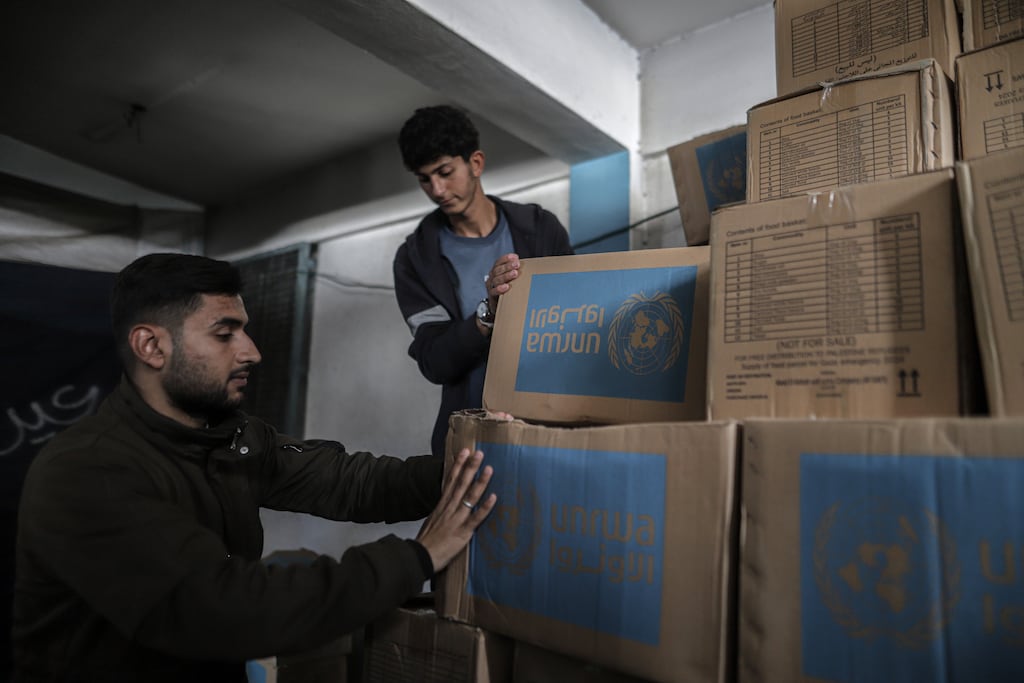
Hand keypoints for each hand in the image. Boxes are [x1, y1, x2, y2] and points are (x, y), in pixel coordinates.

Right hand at [416, 448, 495, 572]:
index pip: (450, 481)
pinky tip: (494, 497)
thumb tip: (446, 506)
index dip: (457, 465)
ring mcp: (456, 519)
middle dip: (470, 467)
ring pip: (470, 497)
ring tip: (489, 468)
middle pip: (460, 484)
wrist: (418, 558)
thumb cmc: (425, 543)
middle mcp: (449, 509)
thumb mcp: (431, 522)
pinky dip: (485, 507)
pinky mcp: (462, 532)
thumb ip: (441, 512)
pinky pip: (476, 518)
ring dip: (480, 482)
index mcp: (441, 506)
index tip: (464, 452)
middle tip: (479, 452)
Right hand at [484, 253, 519, 308]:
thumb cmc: (507, 289)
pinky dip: (500, 289)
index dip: (506, 259)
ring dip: (506, 276)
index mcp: (496, 271)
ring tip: (515, 273)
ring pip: (497, 279)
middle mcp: (492, 277)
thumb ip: (515, 271)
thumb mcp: (510, 278)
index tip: (515, 257)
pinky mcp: (492, 296)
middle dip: (508, 266)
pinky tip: (506, 286)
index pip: (498, 262)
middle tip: (517, 264)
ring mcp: (491, 286)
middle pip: (498, 270)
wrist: (498, 305)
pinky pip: (494, 291)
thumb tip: (528, 265)